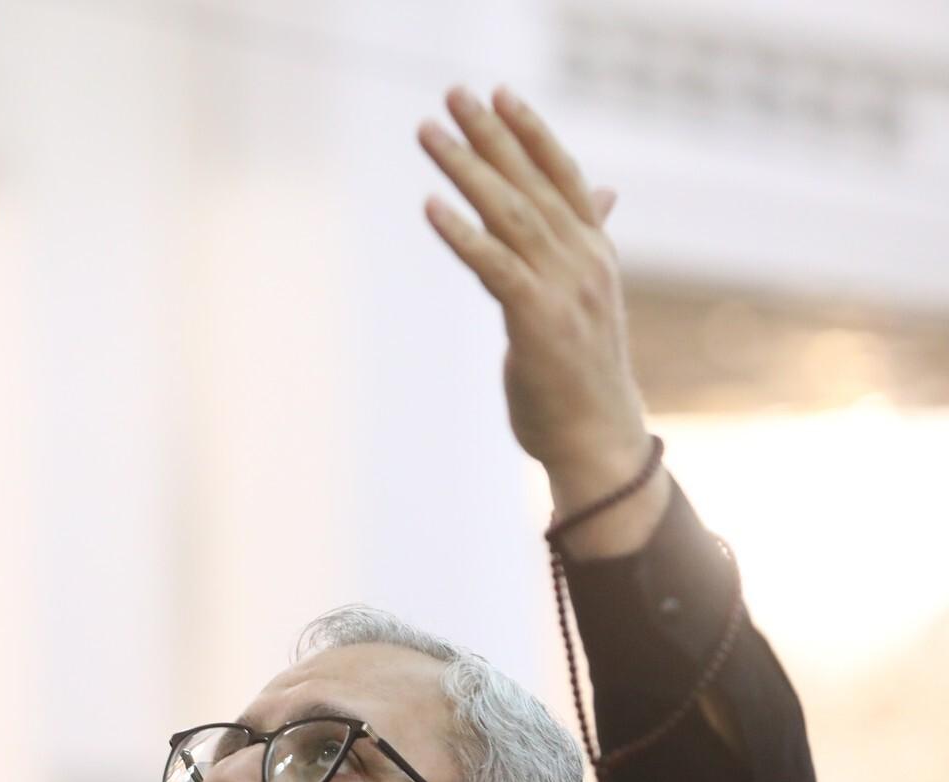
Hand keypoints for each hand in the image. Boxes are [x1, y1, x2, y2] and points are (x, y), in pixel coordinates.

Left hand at [419, 86, 650, 492]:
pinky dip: (462, 235)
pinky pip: (494, 267)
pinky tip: (430, 206)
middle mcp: (584, 261)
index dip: (531, 132)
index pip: (563, 176)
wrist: (599, 440)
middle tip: (452, 94)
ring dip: (466, 170)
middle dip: (490, 135)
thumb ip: (586, 242)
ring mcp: (564, 289)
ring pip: (509, 214)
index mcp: (594, 253)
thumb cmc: (584, 373)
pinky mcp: (537, 321)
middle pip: (530, 183)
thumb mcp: (587, 298)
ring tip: (429, 133)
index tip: (500, 92)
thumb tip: (601, 194)